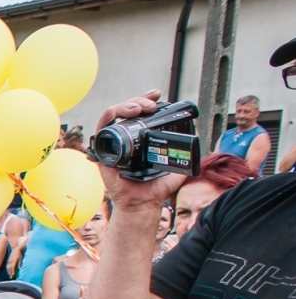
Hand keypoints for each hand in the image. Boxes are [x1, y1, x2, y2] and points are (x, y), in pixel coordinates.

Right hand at [95, 91, 188, 212]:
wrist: (143, 203)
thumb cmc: (155, 187)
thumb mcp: (177, 165)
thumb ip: (186, 153)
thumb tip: (197, 134)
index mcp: (138, 139)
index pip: (139, 113)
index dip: (146, 99)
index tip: (157, 95)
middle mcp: (124, 138)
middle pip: (126, 110)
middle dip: (139, 101)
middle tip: (152, 105)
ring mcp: (112, 144)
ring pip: (113, 114)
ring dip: (126, 106)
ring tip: (140, 108)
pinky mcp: (103, 151)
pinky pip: (101, 128)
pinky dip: (109, 116)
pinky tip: (120, 112)